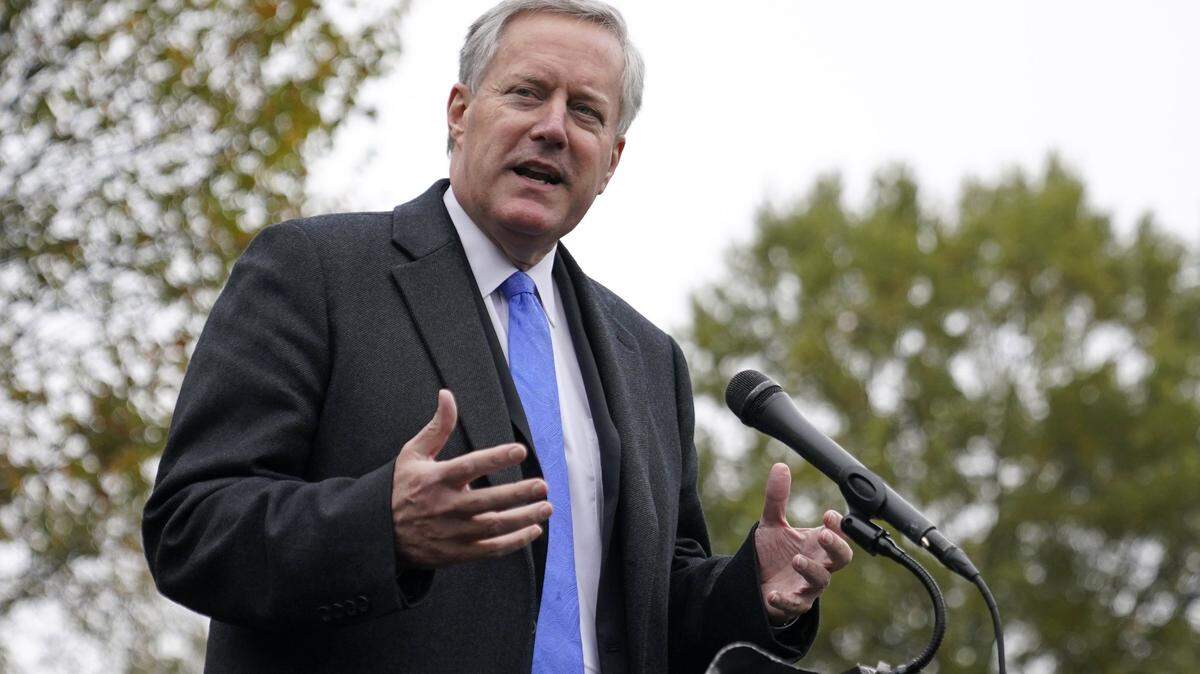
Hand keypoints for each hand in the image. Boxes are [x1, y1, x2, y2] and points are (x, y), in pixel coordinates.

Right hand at [391, 389, 550, 567]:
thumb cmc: (401, 489)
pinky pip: (490, 549)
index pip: (470, 465)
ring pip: (493, 526)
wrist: (380, 534)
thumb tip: (447, 395)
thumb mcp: (412, 455)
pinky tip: (532, 531)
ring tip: (545, 507)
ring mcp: (451, 532)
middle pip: (488, 501)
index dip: (496, 458)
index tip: (520, 450)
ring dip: (523, 518)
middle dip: (518, 493)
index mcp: (435, 479)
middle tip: (543, 486)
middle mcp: (445, 506)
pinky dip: (514, 542)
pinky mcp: (456, 553)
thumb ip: (436, 427)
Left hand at [754, 463, 853, 624]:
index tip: (828, 514)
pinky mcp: (792, 603)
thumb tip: (780, 466)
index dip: (839, 525)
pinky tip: (775, 594)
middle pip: (842, 558)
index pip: (839, 533)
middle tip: (823, 535)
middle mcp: (818, 564)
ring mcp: (807, 586)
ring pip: (821, 582)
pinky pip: (796, 606)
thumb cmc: (771, 554)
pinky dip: (786, 601)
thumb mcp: (772, 523)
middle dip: (836, 546)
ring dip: (811, 570)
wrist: (755, 582)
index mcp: (816, 544)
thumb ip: (777, 498)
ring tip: (796, 559)